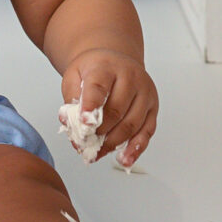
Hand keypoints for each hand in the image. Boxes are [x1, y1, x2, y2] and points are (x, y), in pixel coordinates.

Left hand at [62, 49, 158, 167]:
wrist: (114, 62)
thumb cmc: (94, 70)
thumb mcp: (74, 76)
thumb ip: (70, 98)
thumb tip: (68, 122)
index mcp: (107, 67)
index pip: (99, 86)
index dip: (91, 106)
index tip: (84, 122)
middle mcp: (130, 77)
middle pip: (116, 110)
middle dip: (99, 132)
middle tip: (85, 144)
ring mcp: (144, 93)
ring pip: (131, 124)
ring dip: (113, 143)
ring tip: (97, 152)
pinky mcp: (152, 108)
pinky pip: (146, 132)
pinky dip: (135, 149)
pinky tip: (124, 158)